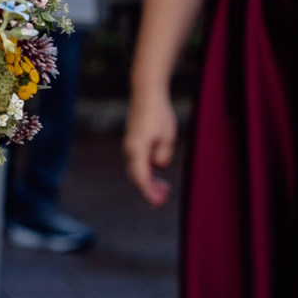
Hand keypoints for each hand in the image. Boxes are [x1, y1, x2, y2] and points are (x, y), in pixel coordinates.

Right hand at [125, 92, 178, 206]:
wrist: (147, 95)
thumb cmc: (159, 115)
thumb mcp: (167, 138)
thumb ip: (162, 156)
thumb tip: (158, 165)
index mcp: (137, 150)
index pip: (141, 178)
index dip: (149, 192)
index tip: (158, 202)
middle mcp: (130, 149)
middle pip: (136, 176)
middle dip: (149, 189)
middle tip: (164, 198)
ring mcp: (130, 145)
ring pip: (136, 170)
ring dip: (148, 180)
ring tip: (164, 187)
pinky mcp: (134, 142)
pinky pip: (138, 162)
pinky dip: (147, 171)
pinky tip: (158, 174)